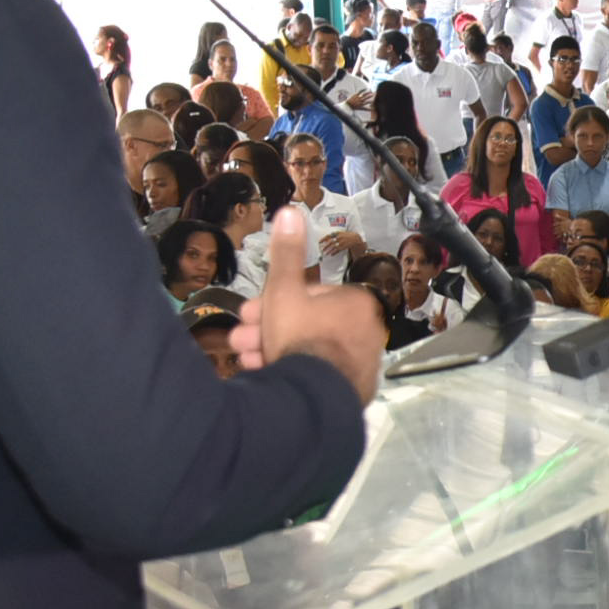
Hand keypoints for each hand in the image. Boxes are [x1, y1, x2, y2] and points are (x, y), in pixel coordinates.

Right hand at [231, 211, 386, 403]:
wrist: (311, 397)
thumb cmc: (301, 338)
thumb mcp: (284, 290)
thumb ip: (286, 254)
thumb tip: (290, 212)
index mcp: (355, 302)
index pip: (308, 296)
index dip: (272, 303)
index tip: (248, 315)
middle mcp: (367, 331)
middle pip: (308, 325)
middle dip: (268, 330)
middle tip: (241, 339)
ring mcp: (363, 364)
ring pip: (310, 351)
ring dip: (274, 352)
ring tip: (249, 361)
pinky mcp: (354, 392)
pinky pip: (319, 377)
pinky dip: (296, 375)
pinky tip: (272, 379)